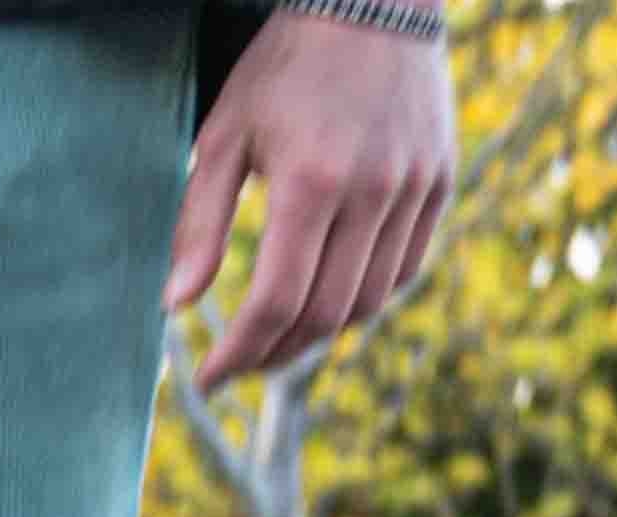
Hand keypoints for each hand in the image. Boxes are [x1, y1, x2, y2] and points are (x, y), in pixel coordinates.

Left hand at [173, 17, 458, 391]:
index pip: (276, 302)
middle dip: (275, 354)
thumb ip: (201, 222)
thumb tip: (174, 304)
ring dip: (320, 333)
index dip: (239, 353)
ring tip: (277, 339)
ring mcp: (417, 189)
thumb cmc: (285, 67)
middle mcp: (374, 192)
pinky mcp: (442, 182)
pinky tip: (328, 298)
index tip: (207, 379)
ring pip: (370, 300)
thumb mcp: (225, 135)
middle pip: (326, 313)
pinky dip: (365, 298)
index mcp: (312, 183)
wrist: (375, 2)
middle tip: (240, 365)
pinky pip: (405, 268)